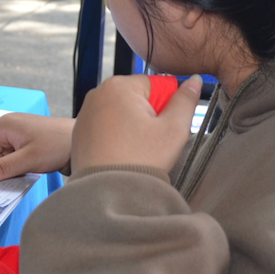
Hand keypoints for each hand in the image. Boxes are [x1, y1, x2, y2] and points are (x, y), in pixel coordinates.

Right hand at [0, 113, 73, 181]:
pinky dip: (13, 165)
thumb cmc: (58, 144)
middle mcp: (9, 127)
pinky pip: (9, 157)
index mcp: (6, 124)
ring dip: (6, 165)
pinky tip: (28, 166)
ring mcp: (17, 136)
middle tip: (17, 165)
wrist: (82, 142)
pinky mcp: (25, 144)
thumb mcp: (29, 159)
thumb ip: (3, 168)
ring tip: (27, 165)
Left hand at [72, 74, 200, 174]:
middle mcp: (98, 93)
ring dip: (132, 126)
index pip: (156, 86)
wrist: (108, 192)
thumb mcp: (174, 129)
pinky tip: (120, 154)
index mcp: (120, 86)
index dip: (166, 108)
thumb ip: (186, 101)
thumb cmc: (140, 160)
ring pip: (122, 112)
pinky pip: (106, 126)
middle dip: (148, 117)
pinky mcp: (80, 130)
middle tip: (149, 142)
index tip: (162, 128)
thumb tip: (194, 81)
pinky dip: (116, 136)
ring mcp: (86, 111)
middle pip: (138, 98)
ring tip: (134, 150)